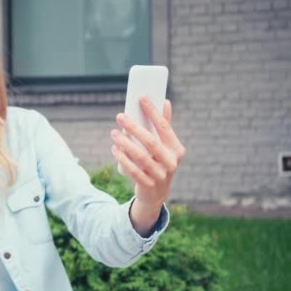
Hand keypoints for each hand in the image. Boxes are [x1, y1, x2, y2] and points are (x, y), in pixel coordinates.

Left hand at [110, 96, 185, 210]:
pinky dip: (122, 158)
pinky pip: (133, 170)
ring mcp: (160, 175)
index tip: (141, 97)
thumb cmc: (159, 162)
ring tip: (113, 133)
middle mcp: (171, 162)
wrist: (156, 193)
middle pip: (150, 141)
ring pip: (140, 156)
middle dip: (134, 127)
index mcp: (176, 149)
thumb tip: (165, 102)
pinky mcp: (148, 185)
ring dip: (125, 143)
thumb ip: (164, 126)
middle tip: (119, 116)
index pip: (164, 127)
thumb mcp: (165, 147)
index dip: (153, 111)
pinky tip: (115, 149)